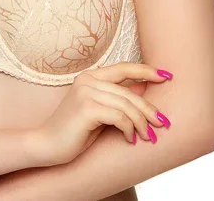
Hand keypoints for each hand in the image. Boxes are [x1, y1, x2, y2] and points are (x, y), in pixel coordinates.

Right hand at [31, 61, 173, 165]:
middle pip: (129, 91)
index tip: (166, 76)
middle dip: (149, 108)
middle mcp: (87, 80)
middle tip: (163, 124)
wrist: (46, 146)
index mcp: (90, 76)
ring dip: (142, 123)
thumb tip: (145, 92)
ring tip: (148, 137)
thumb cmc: (75, 131)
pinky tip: (130, 139)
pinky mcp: (86, 108)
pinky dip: (129, 129)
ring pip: (127, 105)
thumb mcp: (100, 112)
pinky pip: (119, 117)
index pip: (123, 68)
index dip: (146, 70)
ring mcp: (85, 92)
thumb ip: (117, 100)